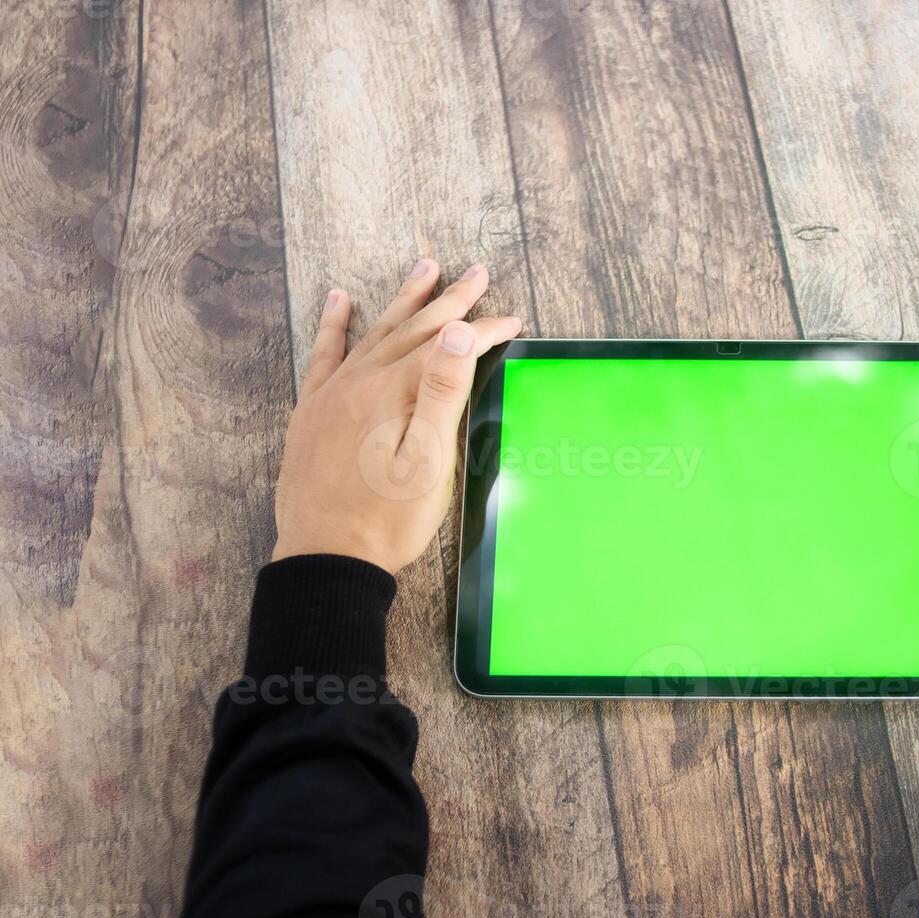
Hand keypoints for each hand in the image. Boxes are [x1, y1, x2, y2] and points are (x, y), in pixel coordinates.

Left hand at [271, 260, 521, 573]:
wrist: (326, 555)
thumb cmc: (388, 518)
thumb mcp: (429, 460)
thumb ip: (443, 391)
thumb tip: (459, 332)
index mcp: (395, 391)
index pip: (449, 345)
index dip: (484, 329)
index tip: (513, 320)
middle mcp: (361, 381)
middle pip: (414, 329)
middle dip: (450, 300)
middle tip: (477, 273)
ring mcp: (333, 393)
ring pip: (375, 332)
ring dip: (404, 301)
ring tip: (425, 268)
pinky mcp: (313, 410)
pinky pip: (325, 354)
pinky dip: (335, 324)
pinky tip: (340, 301)